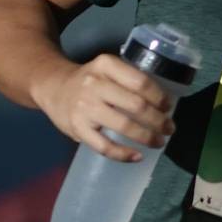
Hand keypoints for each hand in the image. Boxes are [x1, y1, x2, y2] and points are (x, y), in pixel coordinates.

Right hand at [38, 52, 175, 162]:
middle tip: (169, 128)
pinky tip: (137, 156)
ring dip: (147, 137)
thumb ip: (128, 80)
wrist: (52, 87)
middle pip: (136, 106)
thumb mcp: (106, 69)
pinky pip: (105, 146)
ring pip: (124, 126)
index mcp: (106, 65)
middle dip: (158, 120)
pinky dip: (124, 154)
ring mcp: (85, 107)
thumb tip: (162, 104)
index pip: (140, 82)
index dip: (159, 97)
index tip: (168, 107)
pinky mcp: (77, 128)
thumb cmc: (88, 80)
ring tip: (159, 142)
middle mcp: (94, 84)